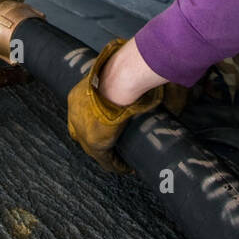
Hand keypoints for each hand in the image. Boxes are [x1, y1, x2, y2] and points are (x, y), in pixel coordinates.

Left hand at [67, 38, 164, 172]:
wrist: (120, 77)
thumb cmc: (126, 70)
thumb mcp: (124, 76)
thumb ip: (133, 87)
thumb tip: (161, 98)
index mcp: (81, 93)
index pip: (83, 112)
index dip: (95, 120)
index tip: (109, 124)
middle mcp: (76, 112)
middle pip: (82, 132)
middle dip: (98, 137)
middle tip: (115, 143)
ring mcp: (82, 128)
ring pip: (94, 149)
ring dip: (109, 154)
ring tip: (123, 160)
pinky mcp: (94, 143)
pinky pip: (106, 160)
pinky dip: (117, 165)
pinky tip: (128, 168)